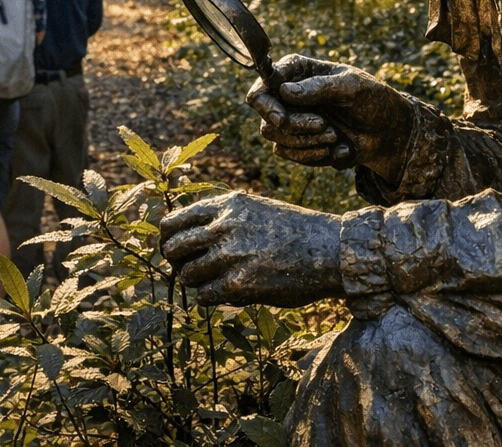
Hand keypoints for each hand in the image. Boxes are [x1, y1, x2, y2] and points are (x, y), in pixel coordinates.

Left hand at [159, 192, 343, 306]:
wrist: (333, 250)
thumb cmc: (294, 232)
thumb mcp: (255, 209)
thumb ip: (222, 218)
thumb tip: (183, 237)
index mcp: (227, 205)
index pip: (172, 222)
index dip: (168, 240)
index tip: (174, 251)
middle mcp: (224, 225)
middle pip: (173, 249)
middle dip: (177, 263)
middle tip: (189, 271)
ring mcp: (231, 255)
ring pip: (187, 275)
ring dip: (196, 282)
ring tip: (214, 282)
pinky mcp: (240, 284)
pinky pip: (205, 296)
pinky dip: (210, 298)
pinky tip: (227, 293)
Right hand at [248, 54, 413, 180]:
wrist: (390, 133)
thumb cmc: (373, 100)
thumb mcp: (352, 87)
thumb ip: (319, 87)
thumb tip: (285, 91)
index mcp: (298, 71)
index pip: (264, 84)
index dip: (266, 103)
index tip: (282, 119)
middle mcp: (289, 95)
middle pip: (267, 115)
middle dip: (296, 126)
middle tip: (325, 126)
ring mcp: (292, 119)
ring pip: (276, 137)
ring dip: (306, 142)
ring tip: (336, 138)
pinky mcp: (298, 142)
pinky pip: (289, 154)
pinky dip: (314, 156)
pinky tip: (340, 150)